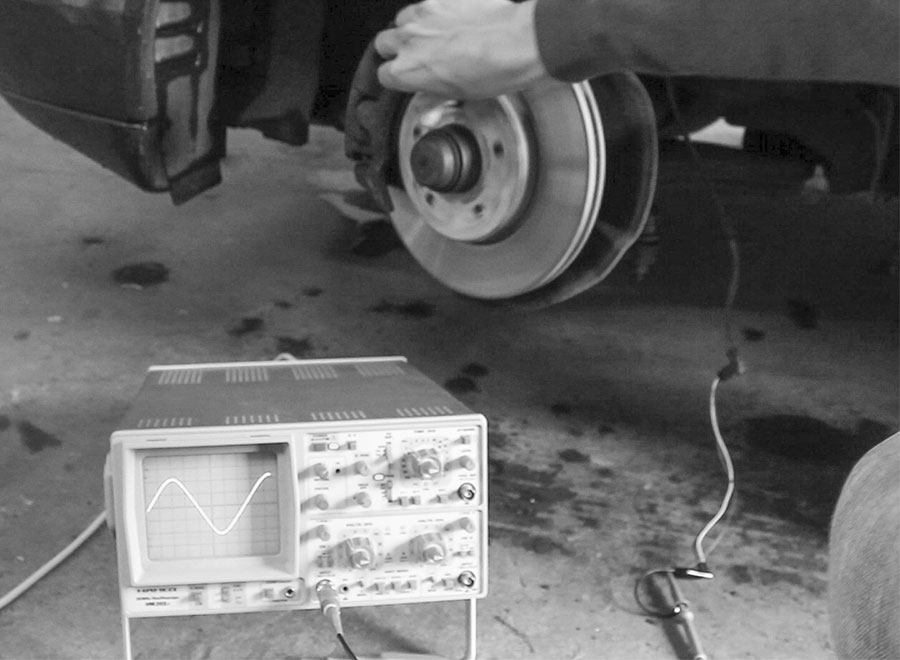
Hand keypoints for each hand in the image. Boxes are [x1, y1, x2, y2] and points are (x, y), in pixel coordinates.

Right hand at [374, 0, 549, 98]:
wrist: (519, 41)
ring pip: (403, 19)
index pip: (384, 75)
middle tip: (418, 57)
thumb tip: (426, 108)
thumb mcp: (459, 95)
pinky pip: (429, 5)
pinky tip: (455, 22)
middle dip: (396, 50)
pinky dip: (437, 13)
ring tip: (436, 38)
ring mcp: (424, 14)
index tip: (407, 78)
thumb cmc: (492, 70)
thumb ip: (434, 97)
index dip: (396, 77)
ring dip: (413, 28)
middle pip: (384, 43)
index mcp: (407, 70)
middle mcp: (409, 39)